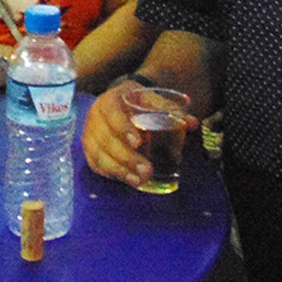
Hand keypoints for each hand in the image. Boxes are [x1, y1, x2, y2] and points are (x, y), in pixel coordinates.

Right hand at [79, 83, 196, 188]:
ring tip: (139, 181)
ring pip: (100, 155)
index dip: (123, 128)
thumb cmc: (138, 103)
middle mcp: (95, 117)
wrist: (121, 102)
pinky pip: (97, 164)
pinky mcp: (90, 150)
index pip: (112, 114)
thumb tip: (191, 123)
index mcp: (109, 100)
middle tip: (147, 170)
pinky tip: (128, 180)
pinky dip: (112, 174)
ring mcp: (89, 135)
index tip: (140, 142)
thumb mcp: (152, 100)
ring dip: (119, 170)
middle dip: (126, 157)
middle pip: (106, 139)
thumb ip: (171, 110)